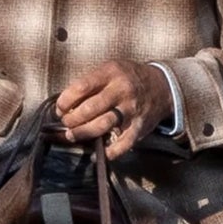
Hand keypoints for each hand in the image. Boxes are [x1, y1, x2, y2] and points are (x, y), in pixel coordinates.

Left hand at [55, 60, 173, 158]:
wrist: (161, 86)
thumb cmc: (128, 78)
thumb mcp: (110, 69)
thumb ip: (90, 82)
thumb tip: (66, 103)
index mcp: (111, 73)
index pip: (81, 87)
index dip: (65, 100)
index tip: (60, 108)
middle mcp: (121, 91)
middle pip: (89, 109)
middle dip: (72, 119)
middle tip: (66, 122)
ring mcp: (131, 110)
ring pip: (102, 125)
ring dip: (83, 133)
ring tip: (73, 135)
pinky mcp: (139, 127)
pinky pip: (123, 143)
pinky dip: (109, 152)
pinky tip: (98, 154)